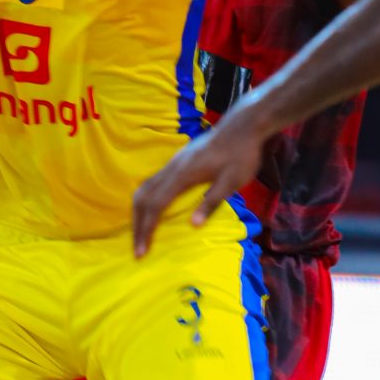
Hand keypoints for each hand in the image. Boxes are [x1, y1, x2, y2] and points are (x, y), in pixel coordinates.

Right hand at [133, 108, 265, 255]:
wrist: (243, 127)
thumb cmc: (241, 155)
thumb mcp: (232, 182)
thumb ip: (212, 202)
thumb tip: (193, 226)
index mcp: (183, 174)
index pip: (156, 206)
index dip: (146, 230)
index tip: (140, 252)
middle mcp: (172, 167)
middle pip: (143, 197)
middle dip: (137, 224)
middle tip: (137, 248)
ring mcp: (174, 163)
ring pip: (145, 188)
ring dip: (139, 211)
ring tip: (140, 232)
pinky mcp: (178, 161)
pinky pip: (153, 182)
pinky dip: (147, 200)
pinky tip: (153, 211)